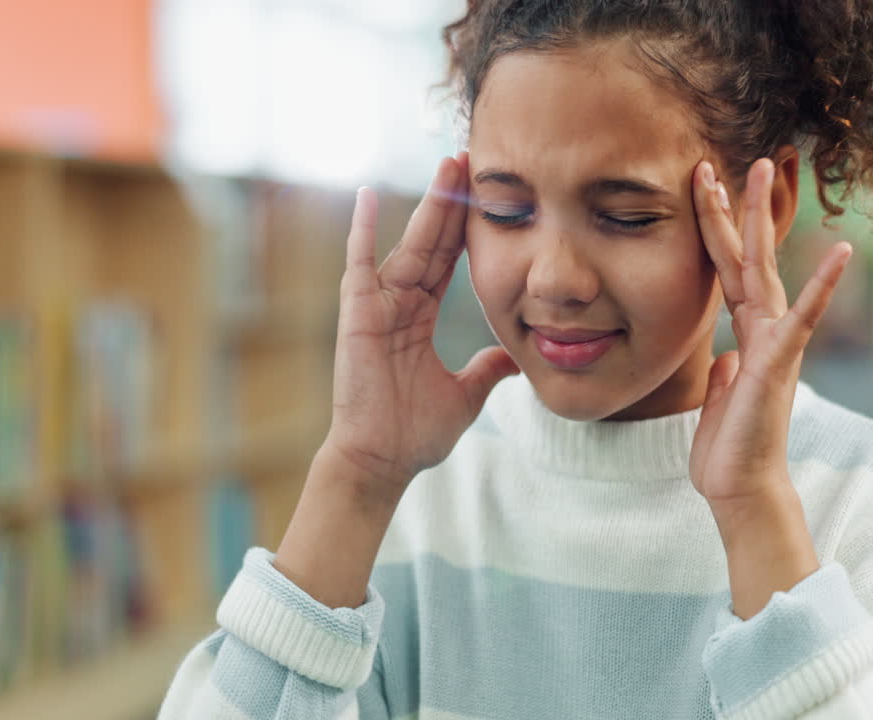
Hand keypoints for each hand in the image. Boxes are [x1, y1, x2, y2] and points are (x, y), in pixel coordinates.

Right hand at [324, 153, 519, 503]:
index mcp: (419, 317)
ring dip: (428, 206)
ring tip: (447, 167)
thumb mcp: (466, 395)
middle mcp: (398, 303)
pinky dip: (360, 231)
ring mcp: (376, 306)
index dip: (468, 226)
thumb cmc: (414, 433)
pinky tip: (365, 195)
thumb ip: (487, 370)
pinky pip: (358, 265)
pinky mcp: (356, 314)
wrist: (382, 461)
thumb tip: (515, 357)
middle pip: (432, 242)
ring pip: (408, 245)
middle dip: (452, 201)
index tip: (488, 192)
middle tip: (470, 158)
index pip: (449, 260)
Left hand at [688, 158, 852, 506]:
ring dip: (761, 220)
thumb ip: (725, 369)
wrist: (740, 486)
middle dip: (731, 207)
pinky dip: (822, 287)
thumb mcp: (719, 397)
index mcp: (746, 332)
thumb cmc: (729, 446)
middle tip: (718, 159)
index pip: (725, 268)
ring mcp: (774, 341)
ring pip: (763, 269)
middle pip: (743, 255)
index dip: (712, 227)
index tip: (699, 186)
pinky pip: (804, 318)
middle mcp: (763, 328)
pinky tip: (840, 253)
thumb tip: (724, 357)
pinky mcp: (779, 362)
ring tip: (763, 171)